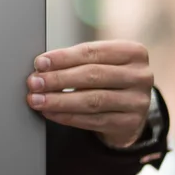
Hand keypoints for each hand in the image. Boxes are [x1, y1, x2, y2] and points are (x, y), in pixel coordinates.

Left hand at [26, 40, 153, 147]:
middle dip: (58, 79)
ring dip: (59, 100)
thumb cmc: (106, 77)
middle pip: (92, 75)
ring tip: (37, 100)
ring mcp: (138, 101)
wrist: (129, 107)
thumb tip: (41, 67)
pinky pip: (93, 120)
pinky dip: (67, 116)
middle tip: (34, 83)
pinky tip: (50, 113)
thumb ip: (75, 61)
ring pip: (92, 100)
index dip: (63, 58)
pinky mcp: (130, 123)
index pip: (91, 52)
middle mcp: (140, 75)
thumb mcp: (100, 62)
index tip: (39, 63)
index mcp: (132, 51)